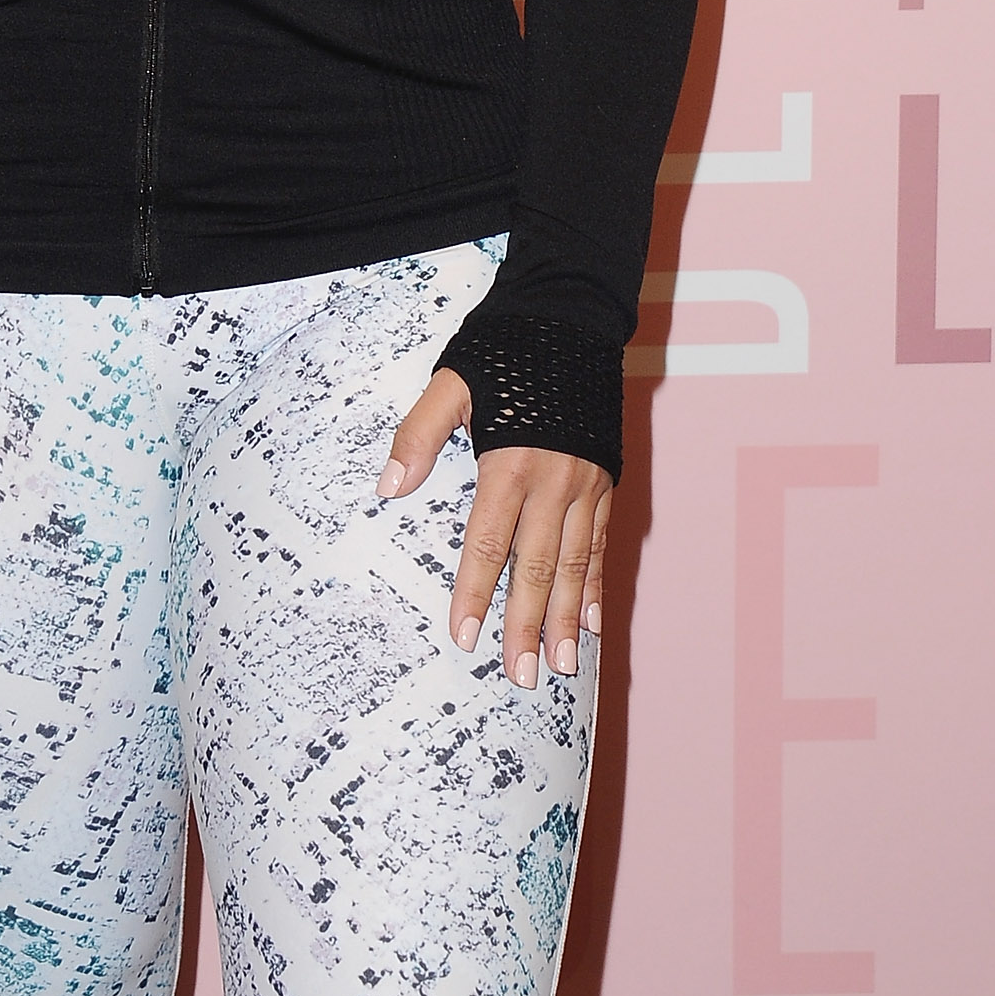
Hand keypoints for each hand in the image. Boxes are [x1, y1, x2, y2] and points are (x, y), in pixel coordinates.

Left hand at [377, 370, 610, 687]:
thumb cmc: (503, 350)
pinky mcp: (606, 481)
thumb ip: (419, 435)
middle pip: (537, 566)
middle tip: (521, 677)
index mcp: (510, 462)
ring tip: (561, 665)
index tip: (465, 637)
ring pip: (575, 563)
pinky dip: (596, 583)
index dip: (476, 591)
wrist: (571, 317)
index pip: (489, 542)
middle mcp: (554, 480)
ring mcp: (585, 484)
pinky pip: (600, 543)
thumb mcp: (451, 383)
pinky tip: (592, 620)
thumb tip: (388, 488)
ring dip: (567, 618)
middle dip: (527, 625)